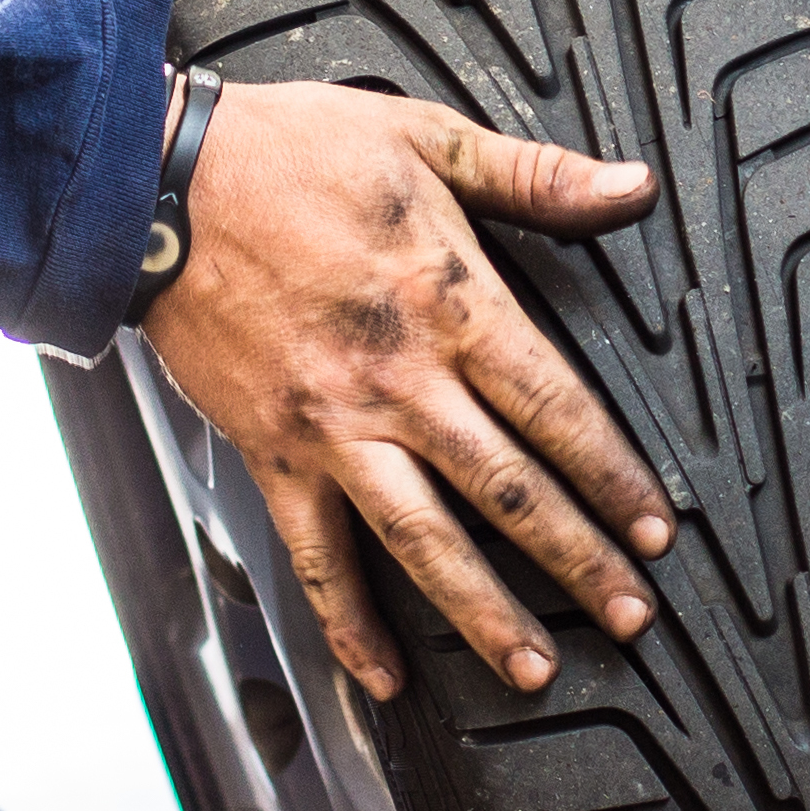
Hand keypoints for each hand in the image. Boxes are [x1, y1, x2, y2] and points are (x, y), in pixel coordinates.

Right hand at [138, 77, 672, 700]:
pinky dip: (346, 623)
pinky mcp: (273, 453)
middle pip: (507, 490)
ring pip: (422, 540)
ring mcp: (332, 427)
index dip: (614, 475)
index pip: (556, 407)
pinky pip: (316, 555)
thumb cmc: (284, 153)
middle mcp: (398, 379)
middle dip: (577, 560)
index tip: (655, 528)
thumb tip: (630, 186)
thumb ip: (536, 174)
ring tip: (532, 667)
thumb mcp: (425, 136)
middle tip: (629, 615)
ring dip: (481, 613)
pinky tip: (381, 674)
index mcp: (448, 301)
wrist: (154, 183)